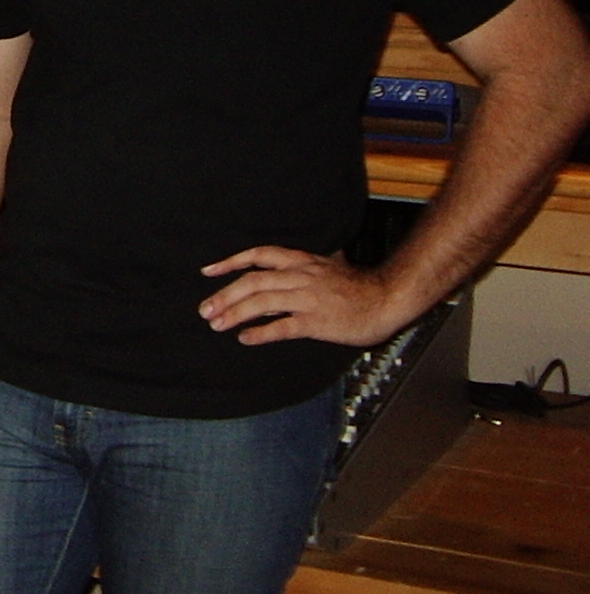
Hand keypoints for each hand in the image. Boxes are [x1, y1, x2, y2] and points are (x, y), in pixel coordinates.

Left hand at [198, 246, 405, 347]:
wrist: (387, 299)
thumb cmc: (357, 287)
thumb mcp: (325, 266)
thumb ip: (300, 267)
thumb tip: (276, 269)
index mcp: (301, 261)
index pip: (258, 255)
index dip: (230, 262)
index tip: (208, 271)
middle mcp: (300, 276)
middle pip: (252, 282)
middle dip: (225, 295)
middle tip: (205, 310)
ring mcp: (308, 299)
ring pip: (262, 302)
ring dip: (235, 313)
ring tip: (218, 324)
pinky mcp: (317, 322)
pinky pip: (283, 327)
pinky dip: (261, 332)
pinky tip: (246, 338)